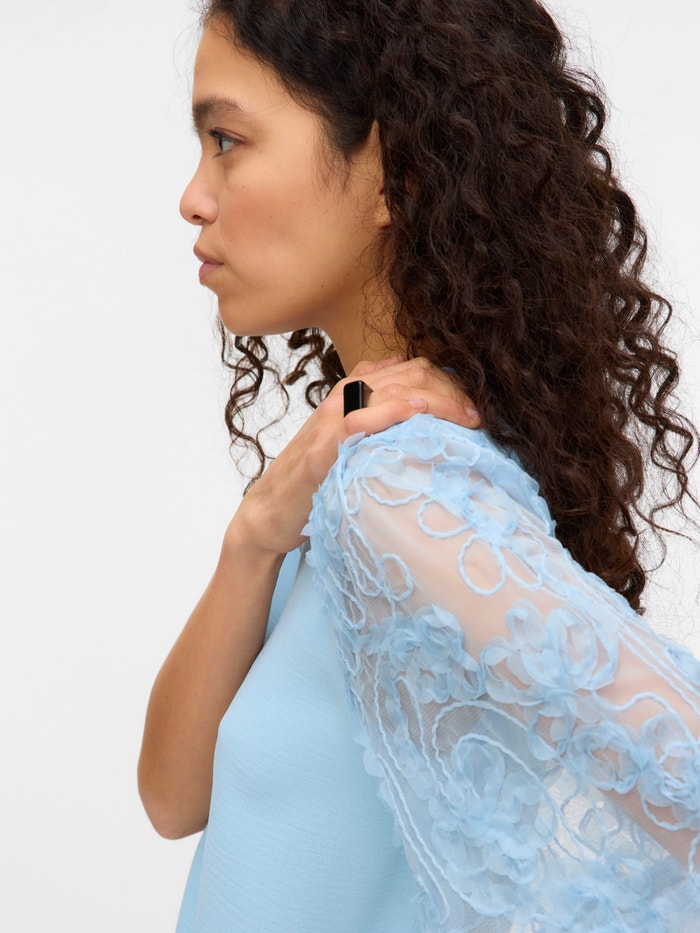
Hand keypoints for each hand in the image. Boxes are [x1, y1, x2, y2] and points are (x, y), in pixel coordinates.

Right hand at [228, 357, 479, 556]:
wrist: (269, 514)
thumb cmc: (315, 482)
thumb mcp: (352, 445)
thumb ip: (380, 423)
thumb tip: (421, 408)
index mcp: (352, 394)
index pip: (410, 369)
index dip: (448, 383)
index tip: (474, 410)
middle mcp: (342, 400)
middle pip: (407, 374)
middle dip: (450, 391)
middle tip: (478, 417)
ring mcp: (329, 423)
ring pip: (388, 390)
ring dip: (434, 399)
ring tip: (464, 417)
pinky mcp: (320, 452)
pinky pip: (357, 421)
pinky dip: (389, 412)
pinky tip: (415, 413)